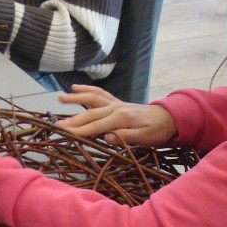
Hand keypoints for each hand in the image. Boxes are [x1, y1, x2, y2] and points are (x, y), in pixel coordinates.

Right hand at [56, 84, 177, 146]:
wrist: (169, 118)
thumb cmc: (157, 131)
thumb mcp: (145, 138)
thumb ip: (126, 137)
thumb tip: (107, 138)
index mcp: (121, 118)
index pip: (96, 126)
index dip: (80, 131)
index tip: (66, 134)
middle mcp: (116, 108)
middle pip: (90, 114)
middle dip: (72, 120)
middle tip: (56, 126)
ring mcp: (115, 103)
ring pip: (92, 98)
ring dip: (76, 98)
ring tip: (60, 98)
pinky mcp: (116, 102)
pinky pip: (99, 93)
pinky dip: (87, 89)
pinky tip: (76, 87)